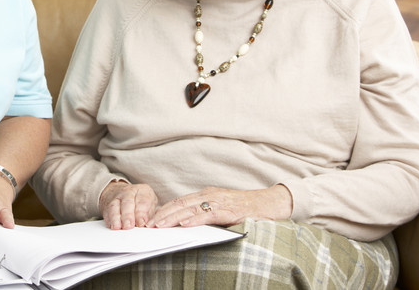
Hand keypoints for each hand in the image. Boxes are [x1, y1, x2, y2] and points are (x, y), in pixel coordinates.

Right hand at [99, 181, 158, 229]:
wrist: (124, 194)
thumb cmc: (141, 202)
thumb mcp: (151, 204)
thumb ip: (149, 214)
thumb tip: (147, 225)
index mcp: (143, 191)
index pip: (143, 201)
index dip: (141, 213)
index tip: (141, 223)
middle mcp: (129, 192)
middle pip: (127, 202)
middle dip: (128, 215)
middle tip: (129, 226)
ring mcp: (117, 197)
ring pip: (115, 206)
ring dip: (116, 218)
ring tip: (118, 227)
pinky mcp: (108, 205)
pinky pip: (107, 212)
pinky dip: (109, 220)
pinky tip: (112, 226)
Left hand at [148, 185, 292, 228]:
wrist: (270, 203)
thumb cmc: (246, 208)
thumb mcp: (222, 209)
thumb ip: (206, 213)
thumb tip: (186, 224)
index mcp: (206, 194)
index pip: (179, 201)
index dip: (163, 210)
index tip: (150, 219)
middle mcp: (210, 195)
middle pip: (180, 204)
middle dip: (162, 214)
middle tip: (148, 224)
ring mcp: (219, 201)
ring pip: (190, 208)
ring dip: (173, 217)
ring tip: (159, 225)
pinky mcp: (230, 210)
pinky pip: (209, 214)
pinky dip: (195, 219)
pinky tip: (185, 224)